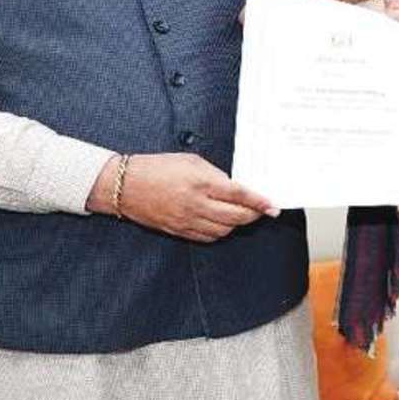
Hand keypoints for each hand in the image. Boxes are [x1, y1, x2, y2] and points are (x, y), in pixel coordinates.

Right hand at [111, 152, 277, 241]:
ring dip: (238, 224)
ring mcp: (188, 221)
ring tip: (243, 214)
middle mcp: (196, 204)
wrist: (125, 186)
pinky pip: (209, 238)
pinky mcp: (180, 231)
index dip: (259, 201)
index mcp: (200, 182)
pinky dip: (221, 232)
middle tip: (263, 210)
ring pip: (225, 230)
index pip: (239, 194)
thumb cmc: (156, 167)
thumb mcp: (190, 161)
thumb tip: (235, 188)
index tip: (273, 205)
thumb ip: (214, 174)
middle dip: (254, 215)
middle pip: (236, 217)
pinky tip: (223, 223)